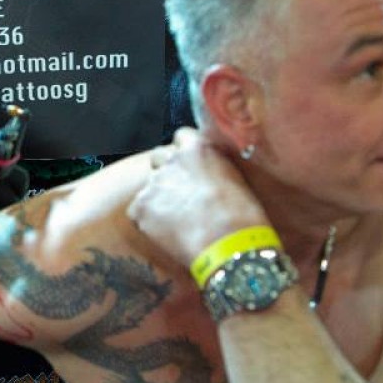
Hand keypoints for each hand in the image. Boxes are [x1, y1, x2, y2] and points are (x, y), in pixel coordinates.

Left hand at [127, 128, 267, 266]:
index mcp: (198, 148)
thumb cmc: (243, 218)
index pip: (182, 136)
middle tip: (182, 194)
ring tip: (178, 220)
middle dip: (167, 171)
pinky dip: (148, 220)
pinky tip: (167, 233)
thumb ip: (216, 167)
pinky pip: (138, 211)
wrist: (229, 246)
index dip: (185, 152)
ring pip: (150, 186)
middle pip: (159, 156)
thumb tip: (210, 174)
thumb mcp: (237, 179)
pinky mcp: (141, 207)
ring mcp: (154, 183)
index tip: (191, 166)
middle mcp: (172, 160)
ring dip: (159, 197)